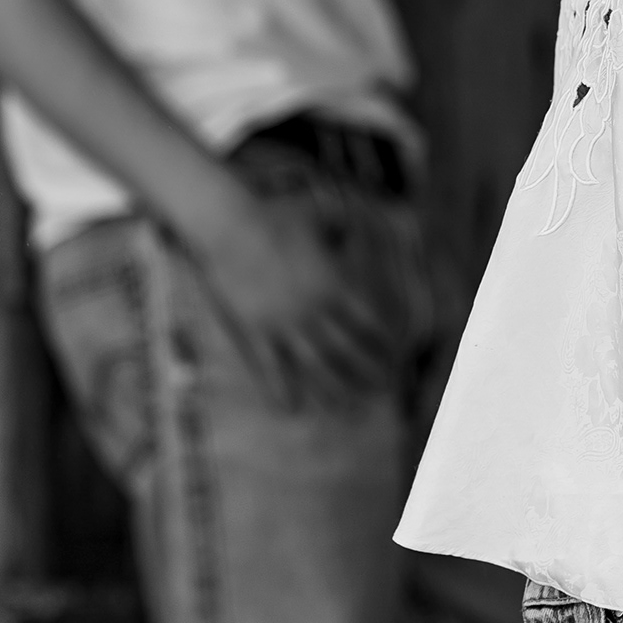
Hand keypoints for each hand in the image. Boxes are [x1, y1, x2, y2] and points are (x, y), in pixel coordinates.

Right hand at [188, 178, 388, 408]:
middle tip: (382, 390)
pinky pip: (271, 365)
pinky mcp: (256, 329)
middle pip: (346, 349)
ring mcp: (284, 323)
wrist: (230, 225)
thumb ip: (340, 225)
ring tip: (348, 408)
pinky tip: (290, 408)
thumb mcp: (317, 214)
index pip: (364, 322)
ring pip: (315, 364)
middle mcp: (313, 310)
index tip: (392, 357)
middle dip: (366, 372)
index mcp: (333, 285)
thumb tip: (351, 232)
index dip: (379, 342)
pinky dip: (281, 388)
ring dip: (334, 388)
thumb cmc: (274, 216)